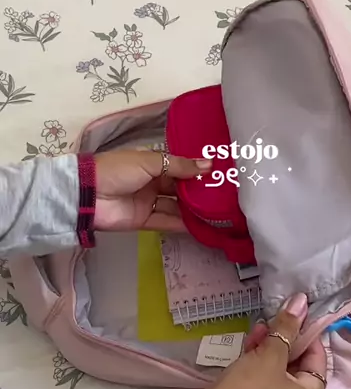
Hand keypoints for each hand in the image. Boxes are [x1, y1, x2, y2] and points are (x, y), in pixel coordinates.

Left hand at [93, 150, 211, 231]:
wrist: (89, 194)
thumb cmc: (119, 170)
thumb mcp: (150, 162)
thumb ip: (180, 166)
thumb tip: (209, 165)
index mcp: (153, 164)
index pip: (180, 167)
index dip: (197, 171)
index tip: (220, 175)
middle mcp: (153, 182)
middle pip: (180, 189)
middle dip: (198, 192)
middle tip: (224, 196)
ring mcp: (149, 202)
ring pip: (175, 207)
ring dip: (193, 210)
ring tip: (218, 212)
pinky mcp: (144, 221)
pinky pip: (166, 222)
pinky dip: (182, 224)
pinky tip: (201, 225)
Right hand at [203, 294, 325, 388]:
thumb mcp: (269, 354)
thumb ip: (288, 326)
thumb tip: (302, 300)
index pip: (318, 356)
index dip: (306, 332)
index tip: (293, 312)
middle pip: (299, 362)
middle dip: (284, 338)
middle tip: (271, 319)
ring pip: (280, 367)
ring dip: (270, 346)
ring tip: (257, 330)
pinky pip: (267, 378)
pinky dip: (261, 361)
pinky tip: (250, 344)